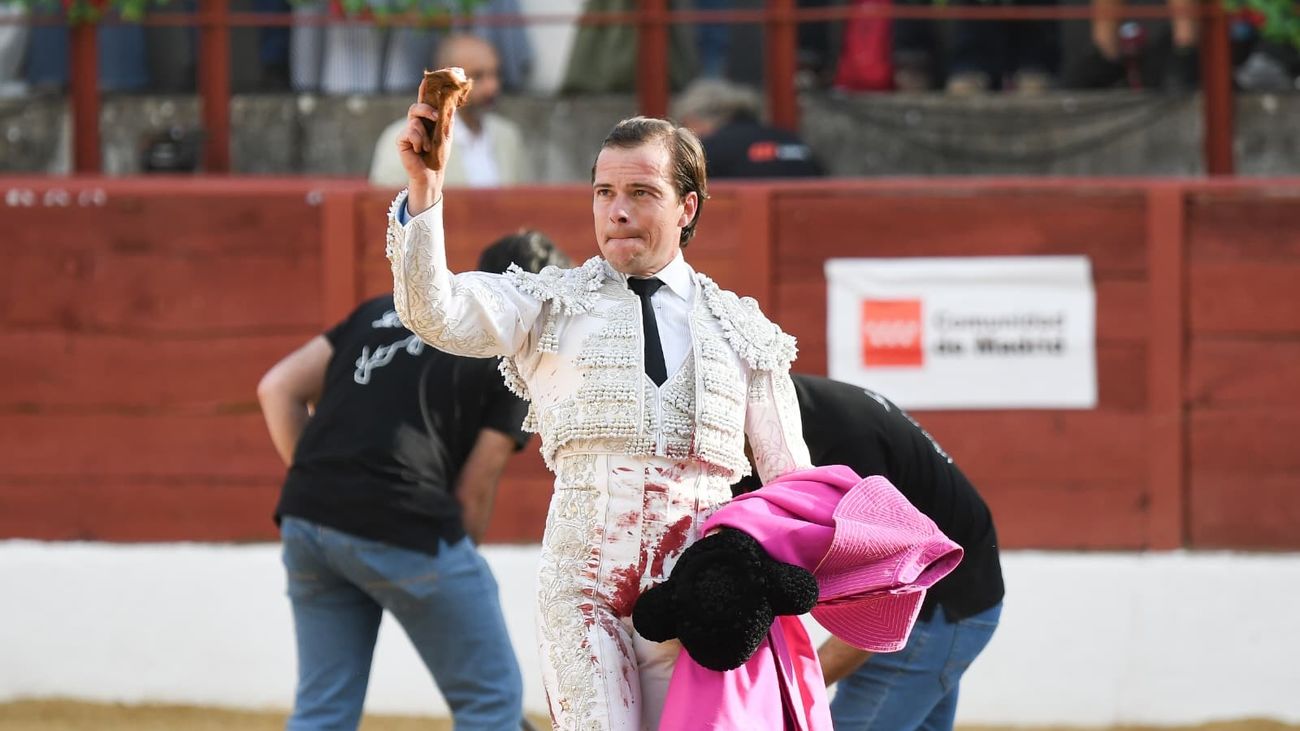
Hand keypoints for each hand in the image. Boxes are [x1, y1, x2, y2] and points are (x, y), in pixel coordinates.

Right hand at [397, 77, 450, 214]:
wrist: (431, 173)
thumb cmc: (439, 153)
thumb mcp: (446, 133)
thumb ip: (447, 117)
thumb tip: (452, 100)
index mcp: (428, 117)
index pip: (428, 97)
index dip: (432, 84)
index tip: (441, 72)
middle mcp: (416, 120)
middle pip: (418, 104)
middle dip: (427, 108)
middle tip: (437, 116)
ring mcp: (407, 129)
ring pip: (415, 120)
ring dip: (425, 135)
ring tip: (427, 146)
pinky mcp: (401, 139)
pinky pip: (410, 132)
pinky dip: (418, 141)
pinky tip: (419, 150)